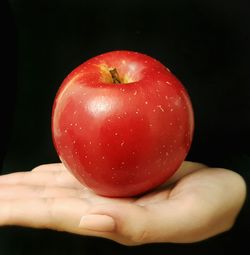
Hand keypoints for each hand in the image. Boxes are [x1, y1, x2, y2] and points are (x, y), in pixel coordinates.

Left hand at [0, 162, 245, 244]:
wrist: (219, 188)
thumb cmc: (209, 206)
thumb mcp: (180, 219)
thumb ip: (134, 227)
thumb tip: (86, 222)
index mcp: (112, 219)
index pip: (55, 215)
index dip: (20, 211)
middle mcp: (103, 205)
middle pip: (48, 200)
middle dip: (14, 197)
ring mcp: (108, 189)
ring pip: (58, 185)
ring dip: (28, 184)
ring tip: (2, 184)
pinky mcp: (117, 174)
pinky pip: (78, 171)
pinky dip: (55, 171)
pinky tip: (39, 172)